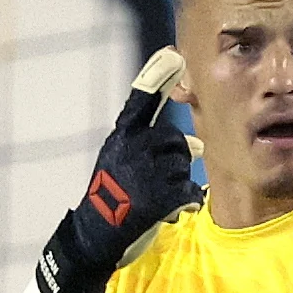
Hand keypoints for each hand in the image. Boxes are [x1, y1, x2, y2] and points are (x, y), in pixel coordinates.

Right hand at [29, 49, 197, 292]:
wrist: (94, 238)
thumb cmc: (112, 198)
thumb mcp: (121, 161)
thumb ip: (151, 146)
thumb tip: (198, 144)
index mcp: (121, 135)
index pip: (141, 98)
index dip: (158, 75)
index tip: (174, 55)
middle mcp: (133, 148)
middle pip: (174, 139)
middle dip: (173, 158)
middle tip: (153, 181)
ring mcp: (147, 172)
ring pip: (183, 166)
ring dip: (176, 183)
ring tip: (154, 198)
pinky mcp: (160, 197)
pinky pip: (188, 191)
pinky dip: (184, 202)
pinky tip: (169, 211)